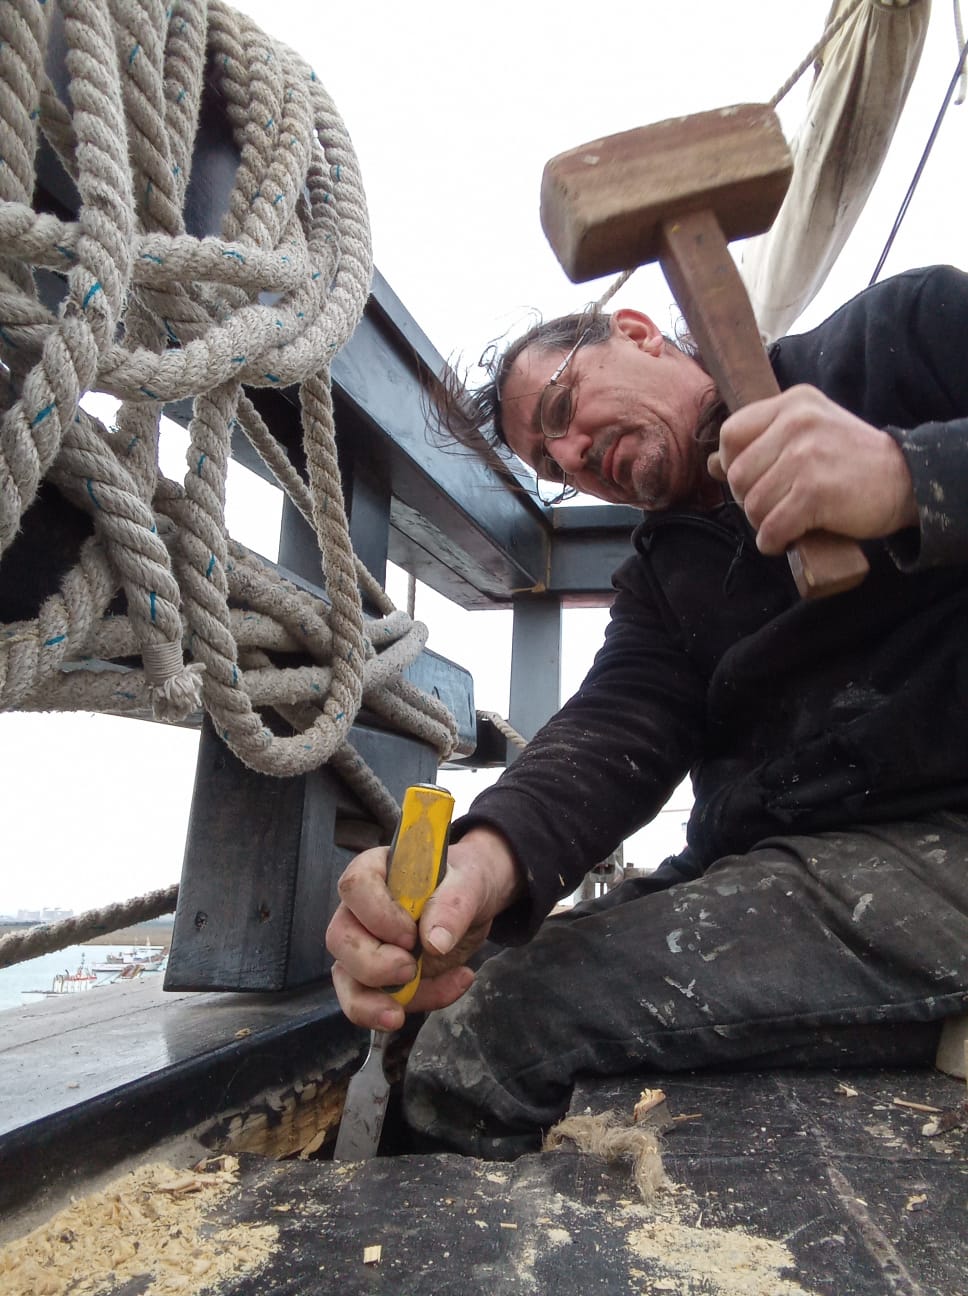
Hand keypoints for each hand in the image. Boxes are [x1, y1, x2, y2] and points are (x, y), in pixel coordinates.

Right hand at [325, 825, 522, 1030]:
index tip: (410, 935)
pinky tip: (451, 987)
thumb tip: (434, 942)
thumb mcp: (471, 883)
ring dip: (373, 1003)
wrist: (475, 905)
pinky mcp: (380, 979)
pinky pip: (375, 1003)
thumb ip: (454, 905)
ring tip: (401, 1014)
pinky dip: (411, 1005)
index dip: (377, 915)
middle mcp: (360, 910)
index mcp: (375, 871)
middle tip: (410, 967)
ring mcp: (365, 947)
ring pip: (346, 980)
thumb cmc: (463, 881)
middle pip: (341, 939)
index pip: (355, 886)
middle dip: (372, 965)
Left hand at [708, 385, 917, 554]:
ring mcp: (806, 456)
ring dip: (764, 524)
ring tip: (786, 521)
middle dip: (749, 500)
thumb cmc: (851, 461)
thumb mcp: (809, 435)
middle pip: (738, 475)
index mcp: (793, 403)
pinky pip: (772, 527)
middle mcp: (797, 423)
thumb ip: (762, 444)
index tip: (754, 480)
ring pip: (753, 504)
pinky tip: (787, 540)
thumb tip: (710, 465)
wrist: (907, 480)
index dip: (732, 464)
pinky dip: (774, 542)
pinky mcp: (815, 492)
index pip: (731, 434)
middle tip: (775, 506)